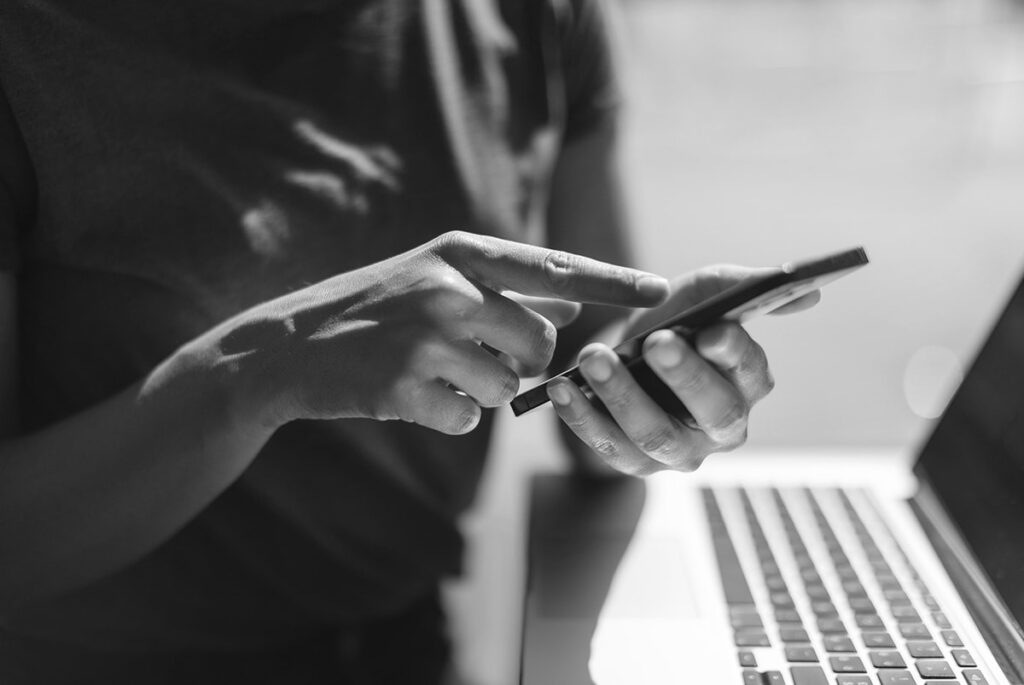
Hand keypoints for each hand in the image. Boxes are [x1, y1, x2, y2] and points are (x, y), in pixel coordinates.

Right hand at [191, 231, 668, 434]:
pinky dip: (451, 414)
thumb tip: (573, 309)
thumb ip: (507, 290)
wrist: (289, 345)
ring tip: (434, 372)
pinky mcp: (405, 387)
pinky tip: (414, 394)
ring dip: (482, 390)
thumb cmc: (373, 309)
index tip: (664, 291)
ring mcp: (426, 338)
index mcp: (461, 253)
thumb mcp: (437, 278)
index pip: (556, 268)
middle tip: (476, 357)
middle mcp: (450, 289)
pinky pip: (470, 418)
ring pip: (507, 386)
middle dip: (522, 362)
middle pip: (540, 343)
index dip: (614, 282)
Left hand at [547, 265, 818, 475]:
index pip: (751, 373)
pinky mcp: (634, 464)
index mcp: (749, 383)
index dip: (735, 354)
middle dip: (684, 376)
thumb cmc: (674, 320)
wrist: (625, 353)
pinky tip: (561, 388)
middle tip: (656, 343)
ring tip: (595, 359)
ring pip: (656, 435)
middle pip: (713, 412)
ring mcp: (679, 451)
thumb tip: (811, 292)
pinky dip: (582, 417)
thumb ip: (745, 288)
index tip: (713, 331)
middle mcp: (723, 427)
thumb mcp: (704, 293)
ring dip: (623, 397)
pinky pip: (607, 447)